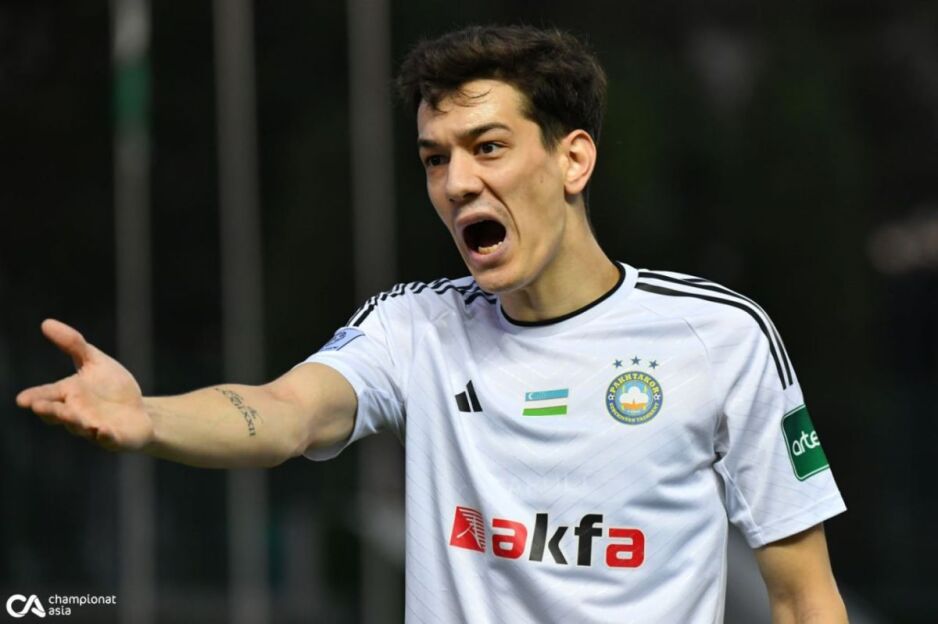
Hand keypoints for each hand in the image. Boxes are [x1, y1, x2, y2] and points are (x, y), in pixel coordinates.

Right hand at [16, 319, 152, 450]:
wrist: (139, 411)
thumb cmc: (111, 387)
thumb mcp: (95, 361)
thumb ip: (73, 344)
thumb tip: (46, 323)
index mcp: (69, 395)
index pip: (47, 396)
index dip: (35, 397)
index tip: (22, 399)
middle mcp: (76, 414)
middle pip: (59, 414)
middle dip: (49, 410)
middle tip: (39, 406)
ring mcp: (93, 428)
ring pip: (80, 427)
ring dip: (74, 422)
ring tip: (69, 415)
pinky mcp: (113, 438)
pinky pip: (107, 439)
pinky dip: (104, 436)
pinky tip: (103, 431)